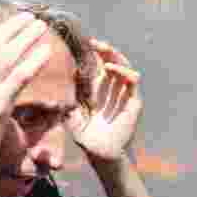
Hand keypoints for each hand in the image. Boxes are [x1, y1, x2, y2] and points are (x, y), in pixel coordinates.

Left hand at [67, 39, 142, 162]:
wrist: (100, 153)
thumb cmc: (85, 137)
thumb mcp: (70, 113)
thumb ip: (67, 98)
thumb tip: (62, 78)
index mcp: (99, 90)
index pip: (98, 65)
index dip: (93, 54)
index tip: (83, 43)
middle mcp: (112, 89)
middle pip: (112, 62)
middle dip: (104, 50)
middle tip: (94, 42)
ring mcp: (124, 94)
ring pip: (124, 66)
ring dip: (115, 56)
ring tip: (103, 49)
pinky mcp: (134, 101)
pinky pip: (132, 81)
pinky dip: (123, 71)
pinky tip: (111, 67)